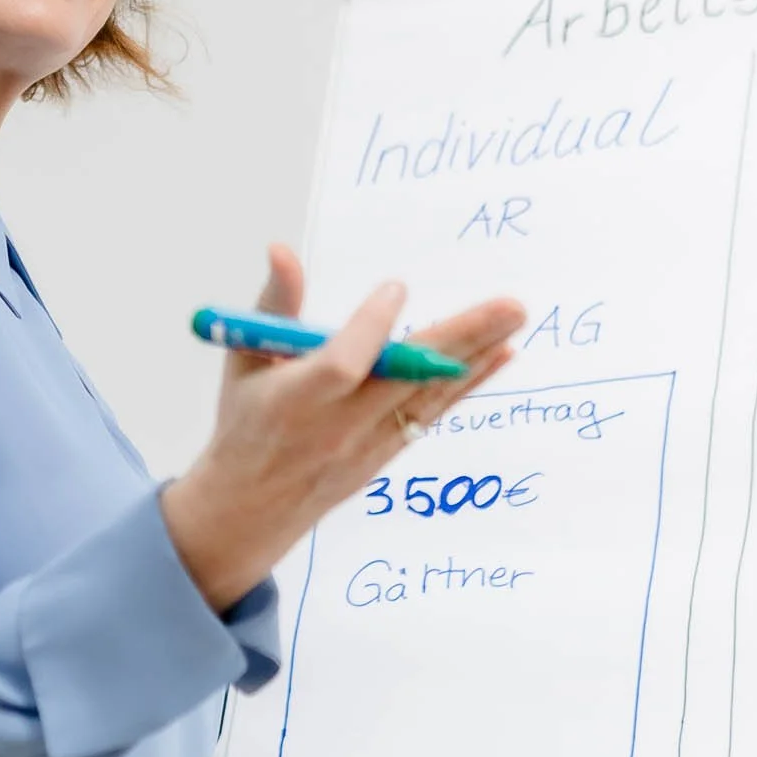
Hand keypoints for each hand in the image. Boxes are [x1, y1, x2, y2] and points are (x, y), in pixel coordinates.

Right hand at [161, 243, 526, 610]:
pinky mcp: (388, 452)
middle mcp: (337, 425)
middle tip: (509, 306)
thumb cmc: (245, 421)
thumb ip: (273, 304)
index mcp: (294, 399)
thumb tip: (283, 250)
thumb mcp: (243, 358)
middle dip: (461, 338)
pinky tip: (500, 353)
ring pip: (429, 393)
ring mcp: (368, 443)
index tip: (395, 288)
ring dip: (476, 354)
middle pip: (406, 378)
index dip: (370, 327)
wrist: (252, 506)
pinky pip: (433, 411)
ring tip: (514, 317)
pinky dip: (467, 382)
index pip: (342, 364)